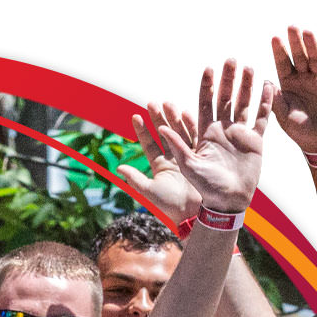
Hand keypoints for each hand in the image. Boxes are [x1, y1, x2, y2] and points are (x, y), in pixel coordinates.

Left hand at [116, 104, 201, 224]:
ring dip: (172, 119)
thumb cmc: (170, 207)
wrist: (192, 214)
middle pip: (163, 135)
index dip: (142, 131)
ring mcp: (186, 157)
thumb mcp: (149, 192)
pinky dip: (190, 126)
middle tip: (152, 102)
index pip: (148, 144)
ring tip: (167, 103)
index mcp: (159, 166)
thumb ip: (135, 179)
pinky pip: (194, 139)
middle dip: (158, 119)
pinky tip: (186, 113)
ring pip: (178, 133)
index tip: (135, 116)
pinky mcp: (199, 158)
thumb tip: (118, 168)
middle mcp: (172, 159)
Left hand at [160, 61, 273, 214]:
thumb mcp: (188, 166)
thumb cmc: (206, 188)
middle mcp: (222, 130)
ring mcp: (239, 135)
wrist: (228, 203)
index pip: (205, 104)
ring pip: (244, 104)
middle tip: (230, 59)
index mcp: (206, 134)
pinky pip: (262, 118)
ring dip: (246, 86)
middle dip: (227, 80)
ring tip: (248, 67)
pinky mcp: (255, 141)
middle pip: (225, 99)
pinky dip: (266, 103)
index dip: (206, 87)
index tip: (208, 69)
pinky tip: (268, 85)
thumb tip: (161, 127)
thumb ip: (178, 145)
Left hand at [270, 28, 316, 154]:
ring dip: (312, 45)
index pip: (282, 65)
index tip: (274, 38)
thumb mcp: (283, 117)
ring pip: (316, 59)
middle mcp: (303, 79)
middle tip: (291, 26)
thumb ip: (275, 101)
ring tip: (307, 31)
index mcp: (288, 86)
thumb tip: (266, 81)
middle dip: (295, 42)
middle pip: (299, 57)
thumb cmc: (299, 131)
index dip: (279, 52)